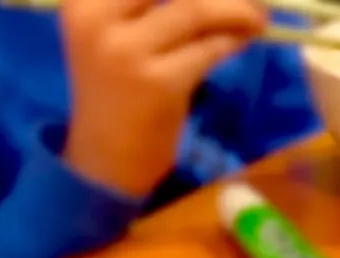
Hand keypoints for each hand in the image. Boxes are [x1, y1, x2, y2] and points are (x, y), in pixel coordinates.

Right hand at [62, 0, 266, 198]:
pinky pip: (208, 49)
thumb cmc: (114, 91)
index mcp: (83, 0)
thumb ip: (145, 3)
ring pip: (195, 9)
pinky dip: (232, 39)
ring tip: (256, 17)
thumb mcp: (112, 34)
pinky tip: (245, 37)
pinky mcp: (159, 84)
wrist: (105, 160)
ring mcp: (128, 52)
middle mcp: (98, 18)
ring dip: (236, 10)